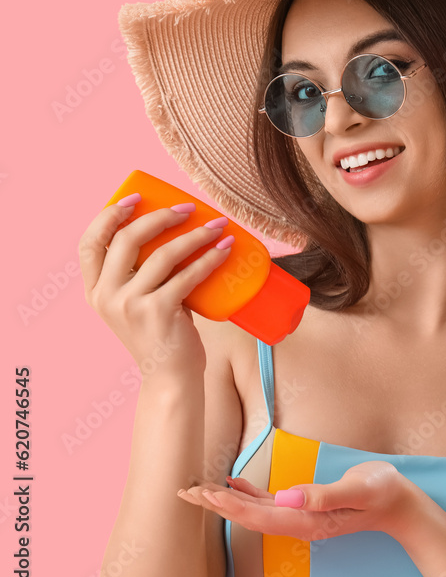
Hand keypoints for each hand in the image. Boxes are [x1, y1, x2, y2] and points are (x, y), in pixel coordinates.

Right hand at [78, 198, 231, 377]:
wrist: (170, 378)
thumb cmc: (161, 335)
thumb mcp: (137, 303)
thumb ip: (141, 275)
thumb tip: (172, 233)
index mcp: (95, 291)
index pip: (89, 244)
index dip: (109, 215)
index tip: (135, 198)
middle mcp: (106, 296)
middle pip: (126, 239)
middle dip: (159, 216)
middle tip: (188, 208)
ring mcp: (130, 305)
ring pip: (162, 254)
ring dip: (194, 235)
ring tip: (217, 226)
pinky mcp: (158, 313)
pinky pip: (187, 275)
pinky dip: (209, 258)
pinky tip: (225, 249)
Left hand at [177, 461, 418, 541]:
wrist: (399, 503)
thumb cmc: (382, 492)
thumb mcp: (360, 489)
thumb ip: (326, 495)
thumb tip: (289, 497)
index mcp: (308, 521)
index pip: (260, 515)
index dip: (230, 506)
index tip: (205, 495)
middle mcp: (298, 522)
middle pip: (248, 516)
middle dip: (216, 505)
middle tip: (185, 492)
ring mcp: (300, 516)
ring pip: (253, 511)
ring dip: (225, 501)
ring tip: (197, 490)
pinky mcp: (304, 506)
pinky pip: (267, 503)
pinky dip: (245, 494)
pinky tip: (231, 484)